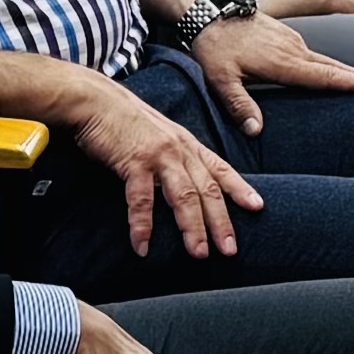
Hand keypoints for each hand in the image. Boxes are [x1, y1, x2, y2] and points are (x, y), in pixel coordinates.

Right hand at [56, 75, 262, 258]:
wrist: (95, 100)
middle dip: (221, 222)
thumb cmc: (124, 120)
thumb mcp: (159, 135)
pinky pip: (141, 200)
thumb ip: (174, 157)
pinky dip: (142, 226)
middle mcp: (179, 149)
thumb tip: (183, 181)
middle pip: (208, 190)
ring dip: (192, 228)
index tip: (258, 207)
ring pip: (183, 196)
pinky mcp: (134, 161)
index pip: (221, 169)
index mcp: (187, 144)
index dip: (240, 189)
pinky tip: (142, 246)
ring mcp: (159, 155)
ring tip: (198, 253)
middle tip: (230, 249)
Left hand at [193, 10, 353, 129]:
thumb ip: (240, 105)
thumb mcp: (221, 78)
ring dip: (342, 71)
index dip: (353, 82)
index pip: (327, 76)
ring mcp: (291, 39)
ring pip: (324, 59)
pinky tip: (326, 71)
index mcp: (284, 62)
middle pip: (334, 66)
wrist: (209, 7)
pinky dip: (325, 64)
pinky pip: (312, 53)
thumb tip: (256, 131)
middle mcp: (294, 48)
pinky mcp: (285, 34)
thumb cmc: (215, 44)